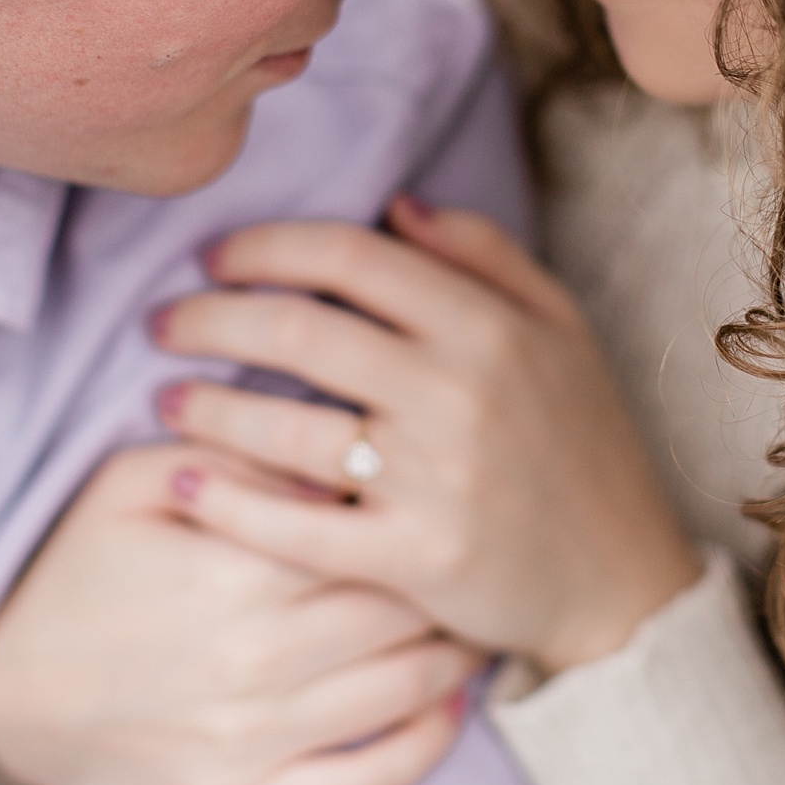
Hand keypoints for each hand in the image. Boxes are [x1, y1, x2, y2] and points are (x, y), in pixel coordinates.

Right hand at [0, 439, 481, 784]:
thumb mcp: (132, 483)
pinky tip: (452, 701)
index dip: (414, 504)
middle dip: (447, 573)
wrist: (8, 699)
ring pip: (407, 686)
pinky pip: (371, 780)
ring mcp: (256, 739)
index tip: (438, 484)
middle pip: (402, 605)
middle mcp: (256, 657)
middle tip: (475, 547)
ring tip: (474, 612)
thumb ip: (234, 457)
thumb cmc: (81, 574)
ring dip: (458, 648)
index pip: (368, 528)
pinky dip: (429, 741)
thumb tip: (328, 455)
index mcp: (233, 568)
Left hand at [152, 195, 700, 674]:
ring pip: (282, 425)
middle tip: (162, 324)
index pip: (349, 256)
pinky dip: (225, 502)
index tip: (215, 258)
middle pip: (298, 330)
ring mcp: (433, 479)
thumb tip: (395, 204)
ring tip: (164, 401)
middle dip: (209, 317)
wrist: (622, 580)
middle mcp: (457, 391)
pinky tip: (182, 483)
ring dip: (203, 406)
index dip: (265, 246)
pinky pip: (292, 525)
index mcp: (488, 325)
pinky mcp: (411, 559)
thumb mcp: (562, 327)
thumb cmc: (584, 442)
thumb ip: (484, 254)